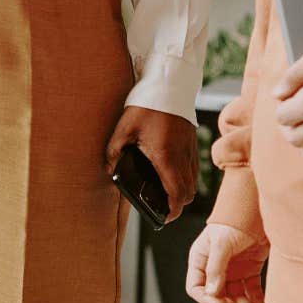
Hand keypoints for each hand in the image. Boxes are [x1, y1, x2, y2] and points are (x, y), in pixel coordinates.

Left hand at [103, 106, 197, 223]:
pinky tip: (171, 174)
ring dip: (182, 192)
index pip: (176, 194)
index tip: (163, 218)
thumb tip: (109, 169)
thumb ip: (113, 150)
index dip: (172, 211)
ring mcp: (190, 150)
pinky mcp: (193, 143)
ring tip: (165, 193)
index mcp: (166, 156)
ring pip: (194, 182)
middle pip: (188, 193)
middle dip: (177, 205)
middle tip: (161, 207)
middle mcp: (182, 156)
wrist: (169, 85)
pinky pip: (194, 169)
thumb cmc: (147, 105)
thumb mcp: (124, 128)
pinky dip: (186, 178)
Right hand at [186, 223, 268, 302]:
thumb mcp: (221, 243)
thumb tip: (213, 292)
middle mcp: (215, 268)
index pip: (196, 287)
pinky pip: (250, 291)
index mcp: (201, 260)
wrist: (256, 211)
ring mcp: (232, 270)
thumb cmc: (233, 221)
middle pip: (217, 296)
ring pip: (235, 297)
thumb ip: (216, 268)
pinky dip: (255, 302)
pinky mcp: (248, 270)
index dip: (207, 299)